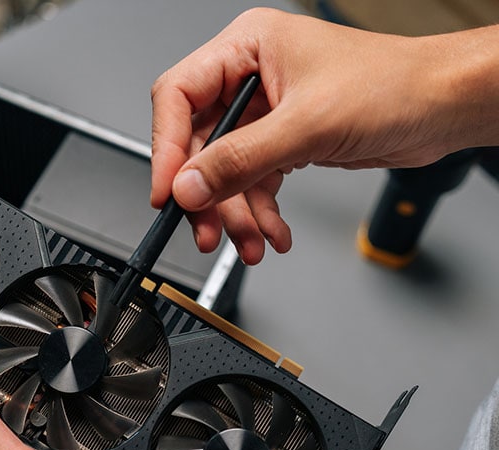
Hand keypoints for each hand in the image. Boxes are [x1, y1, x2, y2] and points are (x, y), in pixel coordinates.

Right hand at [151, 8, 498, 263]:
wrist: (442, 107)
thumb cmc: (394, 86)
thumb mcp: (306, 125)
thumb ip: (240, 160)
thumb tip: (188, 186)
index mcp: (246, 48)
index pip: (179, 97)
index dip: (167, 148)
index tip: (168, 192)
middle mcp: (250, 78)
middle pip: (199, 144)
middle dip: (207, 194)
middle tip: (208, 230)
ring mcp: (264, 112)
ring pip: (225, 172)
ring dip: (236, 214)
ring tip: (250, 241)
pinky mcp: (281, 141)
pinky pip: (252, 183)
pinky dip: (260, 213)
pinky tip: (272, 232)